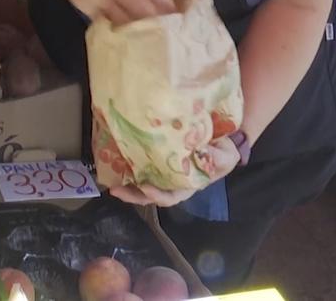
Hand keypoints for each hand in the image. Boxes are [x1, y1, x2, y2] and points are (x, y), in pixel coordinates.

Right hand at [50, 0, 175, 24]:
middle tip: (171, 26)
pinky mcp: (88, 10)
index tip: (175, 9)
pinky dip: (122, 26)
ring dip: (142, 26)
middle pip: (140, 5)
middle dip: (157, 17)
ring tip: (155, 31)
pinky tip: (132, 31)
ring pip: (126, 18)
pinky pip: (110, 21)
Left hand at [109, 136, 241, 207]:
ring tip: (108, 179)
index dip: (157, 195)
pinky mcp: (155, 159)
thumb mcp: (227, 156)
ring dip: (125, 184)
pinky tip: (114, 159)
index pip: (169, 197)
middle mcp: (171, 183)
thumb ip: (218, 158)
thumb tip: (204, 155)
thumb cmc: (223, 152)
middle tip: (115, 189)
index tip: (145, 187)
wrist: (220, 138)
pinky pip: (140, 166)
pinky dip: (126, 165)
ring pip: (140, 183)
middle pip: (148, 194)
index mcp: (186, 186)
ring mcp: (162, 172)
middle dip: (132, 195)